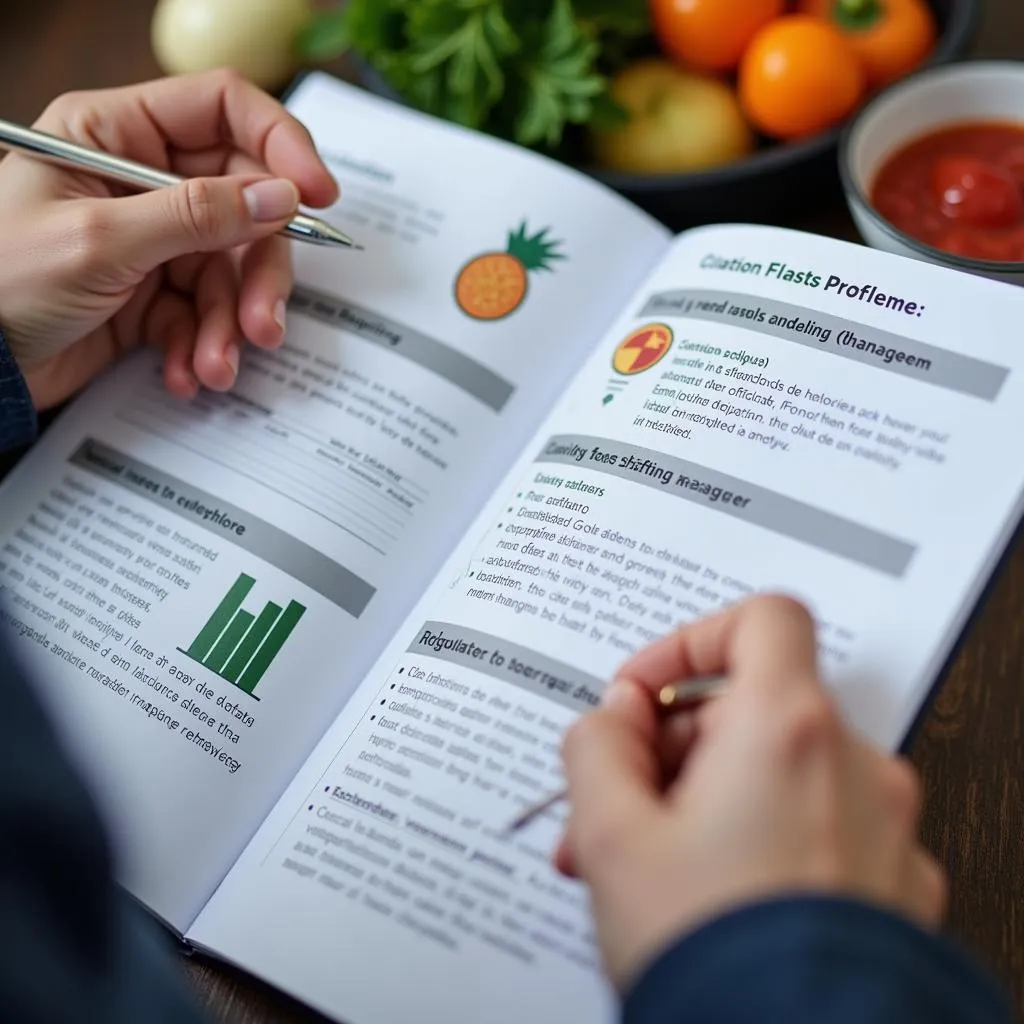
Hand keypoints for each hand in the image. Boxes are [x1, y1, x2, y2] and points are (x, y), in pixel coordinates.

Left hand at [0, 70, 337, 410]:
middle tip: (263, 320)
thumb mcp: (102, 239)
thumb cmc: (0, 283)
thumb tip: (280, 196)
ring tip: (215, 364)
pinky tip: (185, 372)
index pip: (223, 110)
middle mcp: (143, 181)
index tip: (318, 196)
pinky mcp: (155, 294)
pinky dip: (203, 347)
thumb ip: (197, 215)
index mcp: (116, 134)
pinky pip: (207, 314)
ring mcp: (152, 240)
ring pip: (231, 269)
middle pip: (244, 204)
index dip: (280, 145)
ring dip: (231, 324)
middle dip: (258, 271)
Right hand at [555, 594, 945, 991]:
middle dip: (671, 746)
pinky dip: (758, 837)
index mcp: (787, 730)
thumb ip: (597, 748)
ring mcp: (882, 826)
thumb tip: (612, 718)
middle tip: (614, 802)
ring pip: (777, 773)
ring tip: (639, 864)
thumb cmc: (712, 955)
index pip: (762, 620)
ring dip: (704, 797)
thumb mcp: (610, 837)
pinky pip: (815, 827)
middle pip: (754, 707)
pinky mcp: (892, 881)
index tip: (645, 694)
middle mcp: (853, 766)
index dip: (692, 642)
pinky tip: (703, 893)